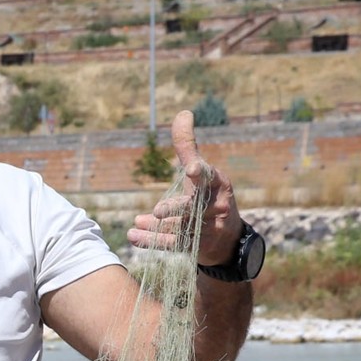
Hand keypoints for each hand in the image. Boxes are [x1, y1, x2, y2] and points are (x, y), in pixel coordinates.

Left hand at [125, 110, 242, 265]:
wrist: (227, 240)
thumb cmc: (209, 196)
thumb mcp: (202, 171)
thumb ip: (189, 145)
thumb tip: (183, 113)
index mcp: (218, 184)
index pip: (210, 176)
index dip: (201, 172)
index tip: (192, 169)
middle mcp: (216, 206)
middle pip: (195, 206)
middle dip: (177, 208)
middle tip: (158, 211)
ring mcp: (207, 229)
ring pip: (181, 228)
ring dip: (158, 228)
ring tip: (137, 224)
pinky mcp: (195, 246)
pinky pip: (172, 243)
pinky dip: (152, 240)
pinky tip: (133, 236)